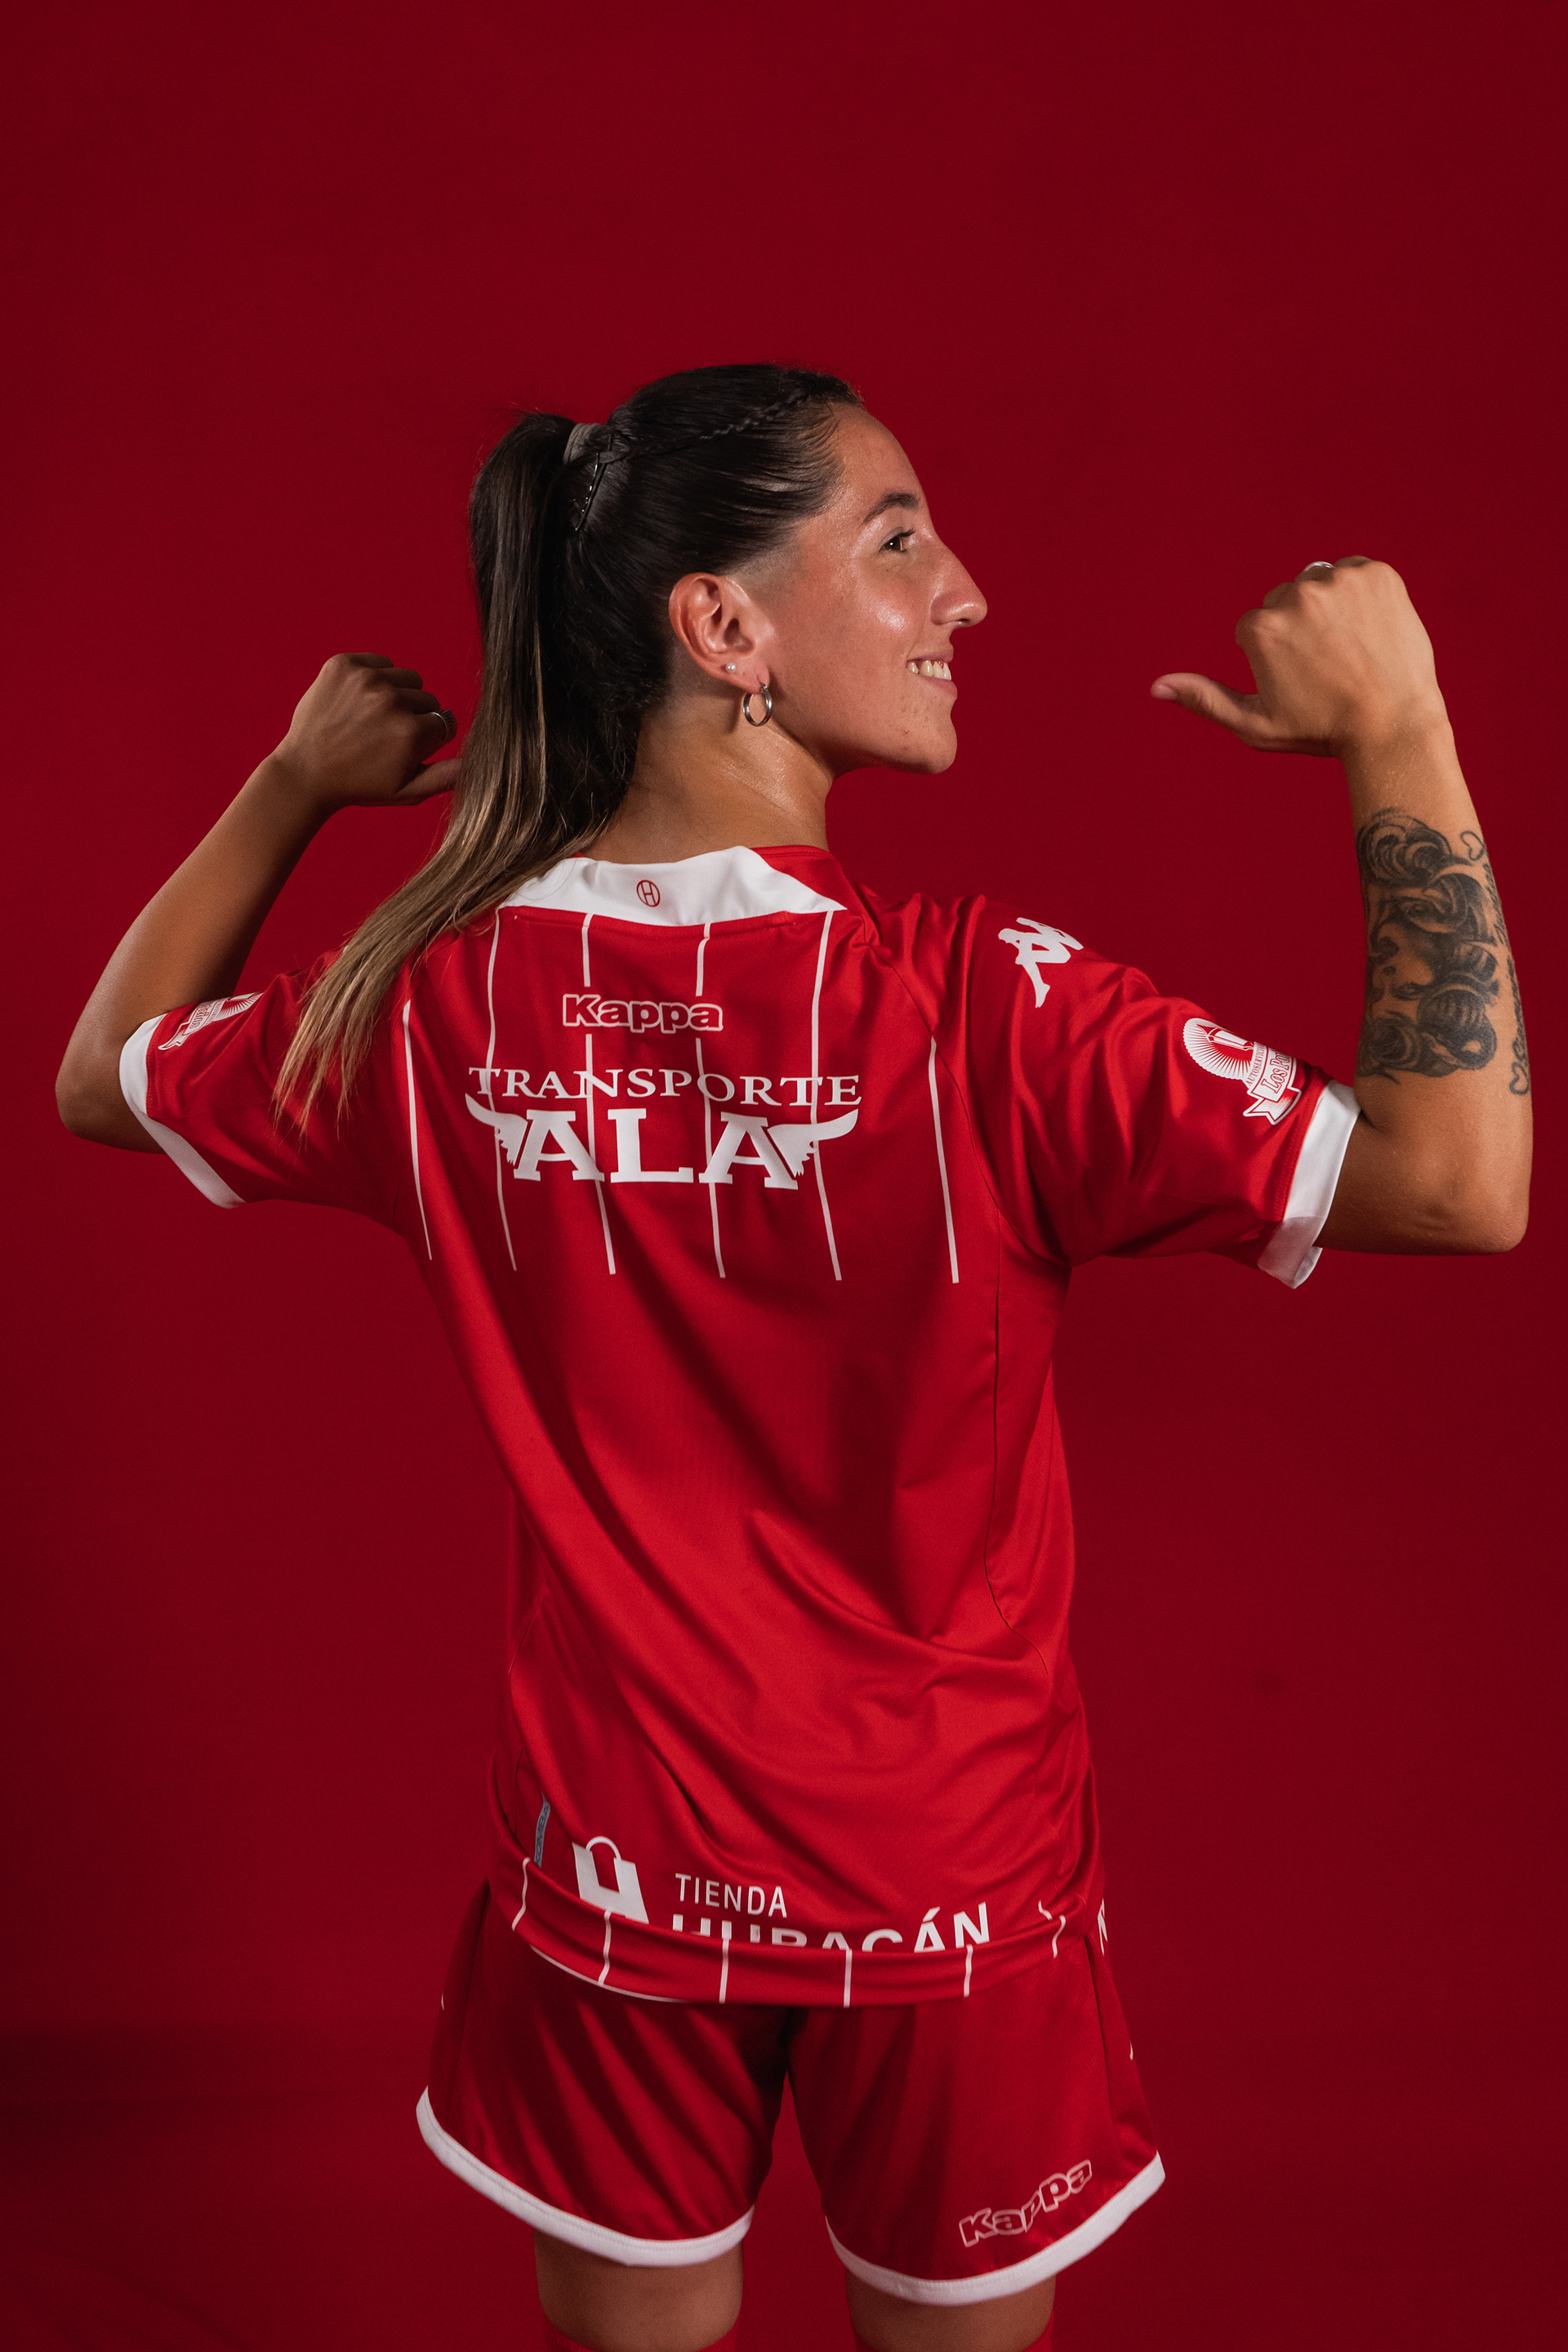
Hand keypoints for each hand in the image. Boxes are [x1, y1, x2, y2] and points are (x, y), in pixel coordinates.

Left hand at [269, 652, 458, 812]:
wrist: (305, 772)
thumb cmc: (360, 786)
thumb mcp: (409, 791)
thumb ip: (449, 776)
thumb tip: (481, 761)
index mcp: (412, 733)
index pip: (445, 723)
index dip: (428, 740)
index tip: (403, 751)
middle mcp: (392, 701)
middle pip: (428, 700)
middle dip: (414, 718)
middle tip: (383, 739)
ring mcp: (366, 679)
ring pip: (408, 679)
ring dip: (398, 696)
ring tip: (372, 720)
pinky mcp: (344, 664)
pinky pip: (381, 662)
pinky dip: (376, 678)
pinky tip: (358, 704)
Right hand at [1151, 559, 1448, 757]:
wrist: (1394, 726)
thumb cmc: (1320, 731)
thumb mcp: (1254, 724)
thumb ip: (1204, 698)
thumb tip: (1156, 686)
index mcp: (1260, 629)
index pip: (1256, 627)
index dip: (1278, 658)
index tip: (1303, 682)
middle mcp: (1296, 596)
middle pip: (1285, 600)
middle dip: (1301, 627)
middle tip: (1330, 667)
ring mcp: (1339, 581)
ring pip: (1319, 583)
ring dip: (1330, 608)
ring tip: (1351, 649)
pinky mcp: (1377, 574)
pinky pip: (1356, 572)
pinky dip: (1363, 595)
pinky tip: (1371, 631)